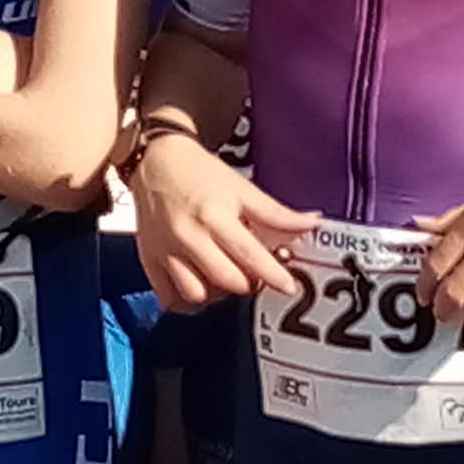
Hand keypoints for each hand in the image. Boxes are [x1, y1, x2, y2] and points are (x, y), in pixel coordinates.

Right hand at [130, 131, 317, 308]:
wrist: (156, 162)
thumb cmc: (202, 174)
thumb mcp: (242, 188)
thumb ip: (276, 213)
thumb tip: (313, 224)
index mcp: (215, 215)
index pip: (250, 255)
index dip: (273, 275)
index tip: (289, 287)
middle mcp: (189, 237)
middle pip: (227, 281)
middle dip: (248, 283)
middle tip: (254, 273)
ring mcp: (167, 252)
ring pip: (198, 295)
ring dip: (218, 294)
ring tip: (225, 278)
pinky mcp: (150, 261)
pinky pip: (171, 298)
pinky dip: (189, 301)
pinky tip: (201, 287)